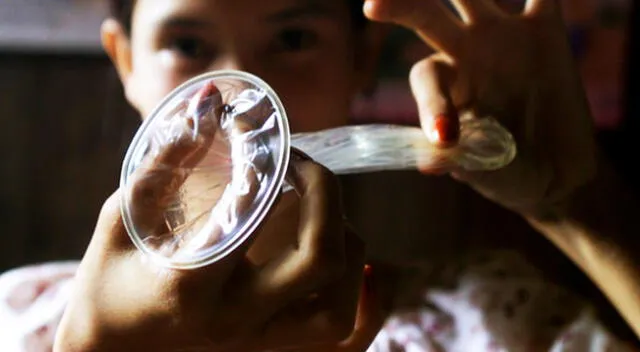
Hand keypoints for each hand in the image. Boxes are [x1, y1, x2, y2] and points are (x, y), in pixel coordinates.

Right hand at [54, 85, 371, 351]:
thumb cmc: (108, 286)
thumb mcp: (119, 222)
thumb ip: (162, 165)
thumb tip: (207, 104)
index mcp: (191, 286)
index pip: (252, 215)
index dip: (273, 162)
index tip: (268, 135)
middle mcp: (235, 322)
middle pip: (319, 260)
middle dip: (327, 195)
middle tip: (304, 166)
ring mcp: (259, 345)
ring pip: (340, 307)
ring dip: (345, 246)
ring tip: (319, 213)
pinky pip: (346, 338)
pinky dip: (362, 296)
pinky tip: (352, 261)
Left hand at [364, 0, 596, 212]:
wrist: (552, 172)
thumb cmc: (503, 171)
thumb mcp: (480, 169)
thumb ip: (458, 158)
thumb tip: (430, 162)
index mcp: (441, 84)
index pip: (425, 76)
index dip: (432, 103)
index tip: (446, 139)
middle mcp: (463, 51)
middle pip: (426, 17)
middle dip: (403, 5)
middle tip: (373, 5)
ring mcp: (502, 36)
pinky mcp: (544, 31)